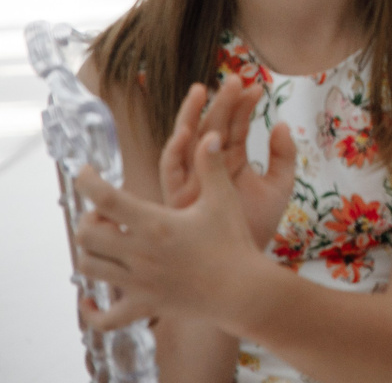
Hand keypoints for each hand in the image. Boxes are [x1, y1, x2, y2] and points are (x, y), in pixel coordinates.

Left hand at [74, 133, 275, 332]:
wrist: (242, 289)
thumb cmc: (234, 242)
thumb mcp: (224, 198)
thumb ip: (212, 165)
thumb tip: (209, 135)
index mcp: (156, 224)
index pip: (106, 198)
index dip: (87, 181)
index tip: (86, 171)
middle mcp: (140, 254)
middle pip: (86, 234)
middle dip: (89, 219)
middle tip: (106, 213)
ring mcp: (138, 283)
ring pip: (88, 268)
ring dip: (90, 251)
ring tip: (107, 242)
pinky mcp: (143, 306)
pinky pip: (103, 318)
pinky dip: (91, 311)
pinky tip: (91, 299)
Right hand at [159, 77, 295, 249]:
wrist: (240, 266)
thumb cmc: (257, 228)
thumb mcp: (279, 187)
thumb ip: (284, 157)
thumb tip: (282, 124)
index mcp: (230, 162)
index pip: (234, 127)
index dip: (243, 106)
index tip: (256, 85)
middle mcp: (207, 168)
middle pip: (211, 128)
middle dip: (221, 103)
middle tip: (234, 79)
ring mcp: (191, 182)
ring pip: (187, 142)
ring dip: (192, 116)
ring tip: (202, 90)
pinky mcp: (177, 199)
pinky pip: (172, 171)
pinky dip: (176, 151)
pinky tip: (187, 133)